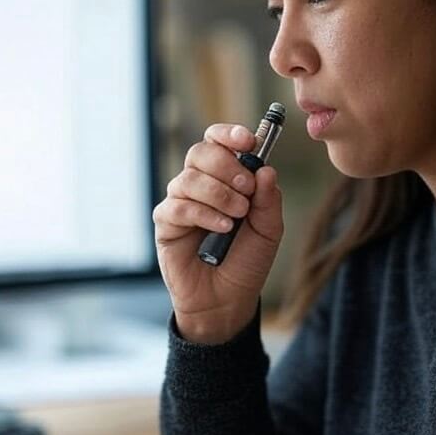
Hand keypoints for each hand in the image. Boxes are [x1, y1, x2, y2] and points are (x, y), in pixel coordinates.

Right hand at [152, 123, 284, 344]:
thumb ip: (268, 200)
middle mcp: (199, 184)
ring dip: (219, 194)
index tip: (248, 141)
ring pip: (189, 178)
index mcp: (224, 177)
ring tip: (237, 216)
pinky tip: (222, 227)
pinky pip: (178, 206)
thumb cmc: (246, 261)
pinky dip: (204, 213)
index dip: (229, 135)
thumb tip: (266, 169)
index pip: (217, 140)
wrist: (227, 299)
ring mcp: (180, 202)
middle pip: (200, 152)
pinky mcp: (166, 224)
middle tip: (246, 190)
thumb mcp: (269, 230)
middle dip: (227, 166)